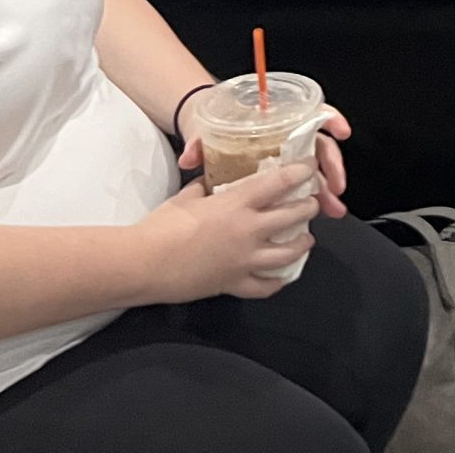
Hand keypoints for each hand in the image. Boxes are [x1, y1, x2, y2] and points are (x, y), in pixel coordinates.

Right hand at [135, 166, 319, 301]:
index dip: (301, 173)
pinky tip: (282, 276)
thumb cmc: (160, 227)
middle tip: (311, 203)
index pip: (280, 182)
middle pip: (294, 216)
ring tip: (307, 239)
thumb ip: (205, 187)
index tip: (309, 169)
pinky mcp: (233, 283)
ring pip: (289, 252)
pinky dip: (277, 281)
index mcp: (236, 204)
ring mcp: (244, 259)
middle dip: (309, 207)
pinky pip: (265, 285)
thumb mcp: (186, 197)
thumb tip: (210, 180)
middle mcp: (248, 230)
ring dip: (302, 244)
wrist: (143, 264)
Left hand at [176, 109, 352, 218]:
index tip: (341, 131)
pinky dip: (315, 199)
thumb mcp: (204, 133)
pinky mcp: (284, 176)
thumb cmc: (212, 130)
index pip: (309, 114)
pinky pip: (306, 185)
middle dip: (333, 168)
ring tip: (332, 209)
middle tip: (336, 188)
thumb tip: (190, 157)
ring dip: (328, 189)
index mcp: (273, 123)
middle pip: (320, 147)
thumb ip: (198, 144)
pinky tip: (317, 215)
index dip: (330, 119)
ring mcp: (287, 158)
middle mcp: (286, 139)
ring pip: (317, 170)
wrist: (205, 137)